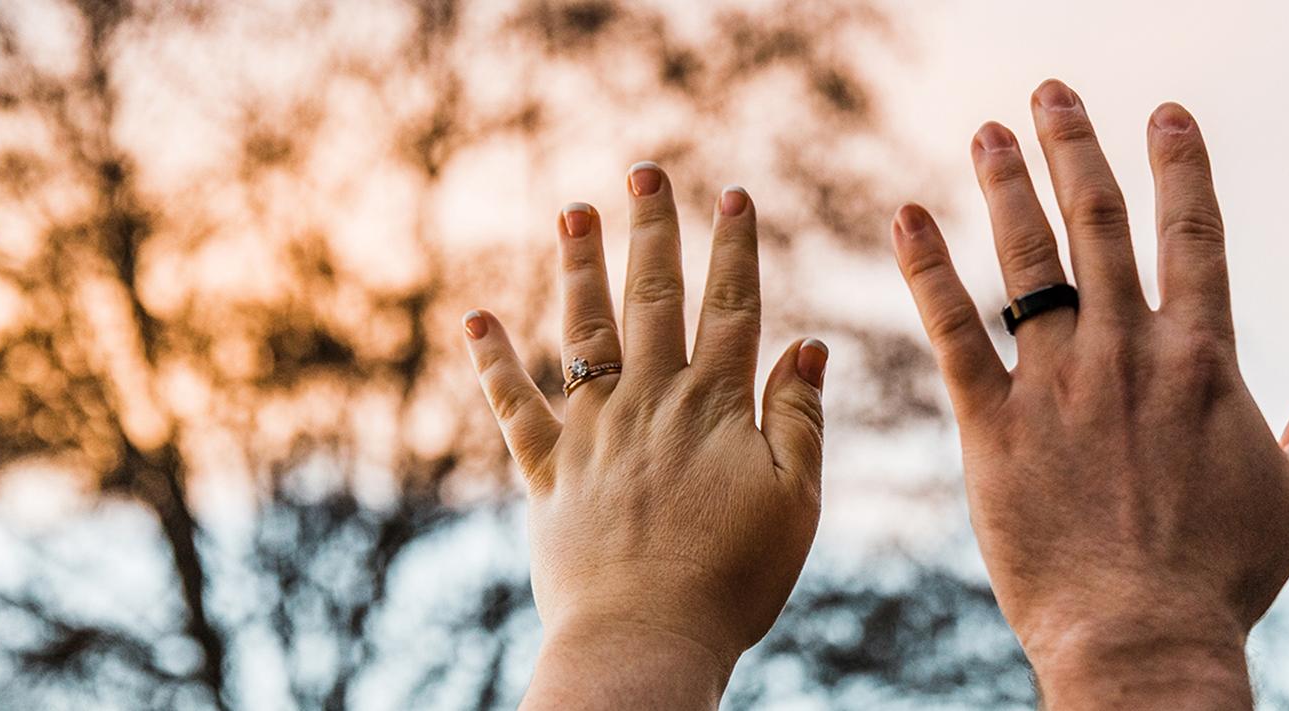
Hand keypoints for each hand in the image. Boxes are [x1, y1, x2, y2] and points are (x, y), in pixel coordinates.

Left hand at [464, 164, 826, 708]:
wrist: (646, 637)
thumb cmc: (734, 578)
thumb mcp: (796, 500)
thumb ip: (799, 417)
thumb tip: (810, 344)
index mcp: (716, 405)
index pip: (732, 307)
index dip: (736, 248)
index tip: (734, 195)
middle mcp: (650, 402)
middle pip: (653, 299)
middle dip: (654, 231)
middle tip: (645, 172)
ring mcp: (593, 433)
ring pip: (584, 332)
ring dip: (578, 267)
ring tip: (572, 211)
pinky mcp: (547, 473)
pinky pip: (515, 407)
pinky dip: (495, 362)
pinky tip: (478, 319)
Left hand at [890, 80, 1288, 707]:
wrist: (1142, 638)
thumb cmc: (1227, 573)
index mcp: (1202, 359)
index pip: (1192, 234)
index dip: (1180, 166)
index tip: (1165, 111)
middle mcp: (1126, 352)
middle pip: (1098, 224)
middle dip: (1075, 147)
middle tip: (1051, 91)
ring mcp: (1056, 384)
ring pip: (1026, 261)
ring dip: (1006, 186)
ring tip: (988, 131)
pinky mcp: (992, 426)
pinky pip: (953, 332)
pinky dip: (928, 270)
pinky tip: (906, 217)